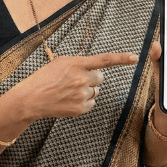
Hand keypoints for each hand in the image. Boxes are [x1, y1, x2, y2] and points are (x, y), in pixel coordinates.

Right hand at [20, 53, 137, 118]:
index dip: (121, 59)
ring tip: (69, 90)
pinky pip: (91, 103)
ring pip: (96, 91)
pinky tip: (70, 99)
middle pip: (100, 78)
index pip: (104, 60)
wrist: (32, 99)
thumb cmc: (44, 78)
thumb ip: (78, 62)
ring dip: (87, 90)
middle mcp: (81, 79)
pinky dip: (84, 101)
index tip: (135, 58)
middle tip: (76, 80)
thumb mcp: (60, 62)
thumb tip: (93, 66)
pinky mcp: (80, 108)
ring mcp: (82, 95)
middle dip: (92, 78)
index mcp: (77, 64)